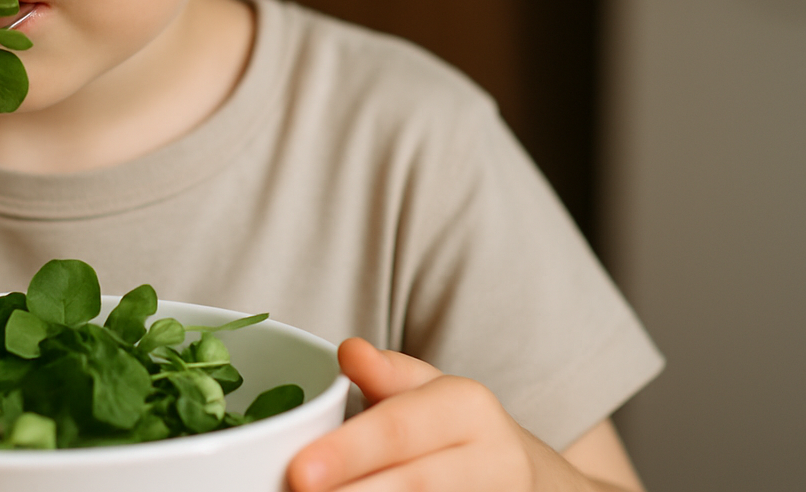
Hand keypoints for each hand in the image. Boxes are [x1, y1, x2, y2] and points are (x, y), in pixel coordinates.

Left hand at [287, 338, 617, 491]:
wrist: (531, 478)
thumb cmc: (456, 430)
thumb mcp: (429, 391)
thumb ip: (386, 374)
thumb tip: (349, 350)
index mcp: (469, 407)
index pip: (397, 431)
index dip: (346, 454)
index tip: (298, 472)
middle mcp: (496, 459)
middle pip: (415, 484)